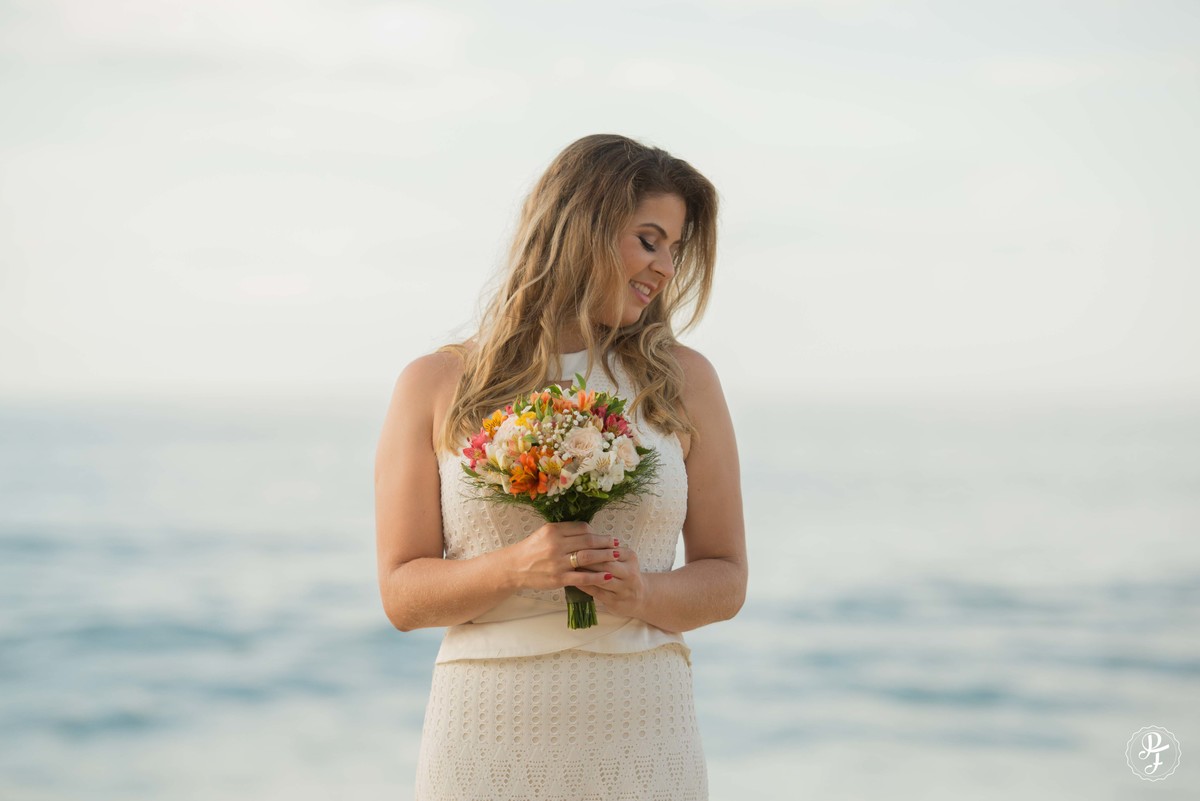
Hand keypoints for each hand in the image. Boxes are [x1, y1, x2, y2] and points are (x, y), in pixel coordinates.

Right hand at [502, 521, 620, 592]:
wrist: (515, 567)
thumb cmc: (532, 549)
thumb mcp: (545, 533)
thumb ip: (564, 530)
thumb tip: (588, 530)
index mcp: (554, 531)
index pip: (582, 528)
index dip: (596, 532)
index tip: (605, 537)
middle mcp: (556, 545)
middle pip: (588, 541)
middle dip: (605, 542)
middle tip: (617, 543)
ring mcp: (557, 562)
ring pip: (587, 557)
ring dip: (605, 556)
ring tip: (616, 556)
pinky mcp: (558, 578)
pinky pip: (582, 577)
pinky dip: (597, 576)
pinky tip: (607, 576)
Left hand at [573, 544, 646, 618]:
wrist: (640, 596)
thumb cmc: (625, 573)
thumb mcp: (622, 558)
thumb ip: (607, 550)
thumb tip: (583, 538)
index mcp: (630, 557)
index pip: (608, 549)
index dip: (591, 547)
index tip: (576, 543)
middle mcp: (629, 572)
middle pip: (605, 564)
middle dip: (587, 560)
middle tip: (571, 555)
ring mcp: (623, 588)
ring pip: (600, 579)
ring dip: (584, 573)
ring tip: (571, 567)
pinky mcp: (615, 601)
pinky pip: (596, 592)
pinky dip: (584, 585)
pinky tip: (574, 580)